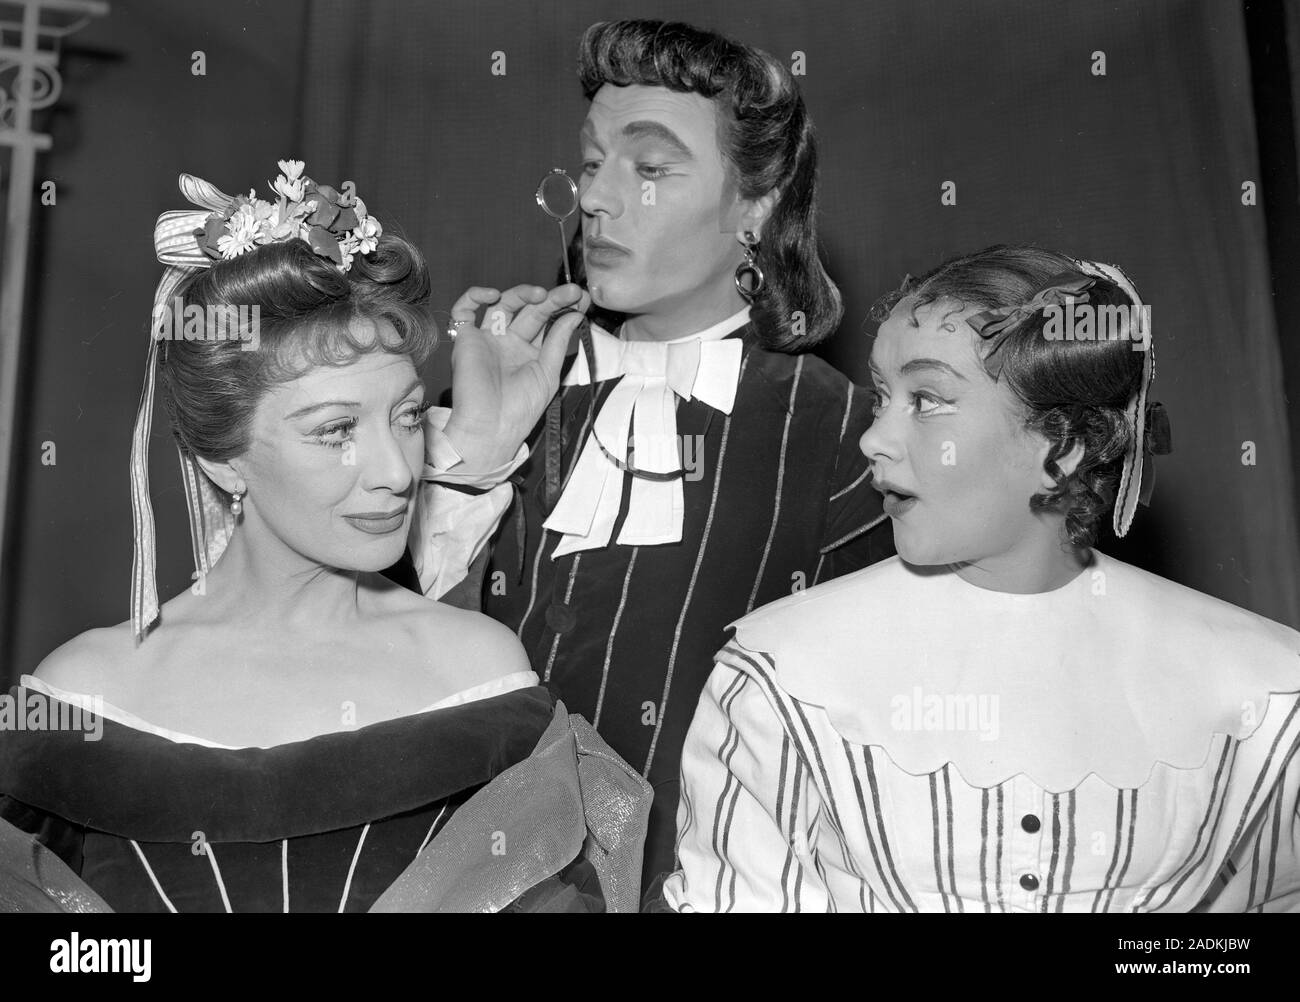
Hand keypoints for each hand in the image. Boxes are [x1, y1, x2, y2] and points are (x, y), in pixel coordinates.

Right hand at [440, 283, 590, 471]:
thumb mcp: (548, 373)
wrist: (490, 427)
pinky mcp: (466, 338)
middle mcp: (509, 342)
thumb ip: (558, 342)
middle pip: (530, 310)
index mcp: (530, 351)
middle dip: (551, 299)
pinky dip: (475, 296)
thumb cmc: (520, 409)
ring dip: (522, 293)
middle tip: (570, 292)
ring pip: (503, 304)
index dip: (563, 307)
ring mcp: (488, 338)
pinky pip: (463, 310)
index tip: (580, 298)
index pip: (548, 321)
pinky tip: (493, 295)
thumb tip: (575, 313)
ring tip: (541, 294)